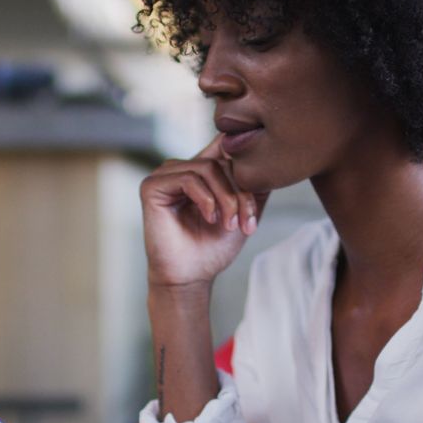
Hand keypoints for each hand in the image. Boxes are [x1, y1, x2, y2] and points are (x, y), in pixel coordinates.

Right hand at [140, 134, 269, 287]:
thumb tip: (271, 163)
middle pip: (222, 160)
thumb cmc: (213, 247)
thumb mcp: (244, 211)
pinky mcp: (152, 186)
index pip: (226, 146)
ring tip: (230, 224)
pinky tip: (210, 218)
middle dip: (241, 193)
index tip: (255, 198)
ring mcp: (165, 175)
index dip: (246, 163)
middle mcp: (183, 168)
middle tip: (247, 222)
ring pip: (208, 168)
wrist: (191, 276)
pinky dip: (206, 199)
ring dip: (226, 198)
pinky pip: (188, 179)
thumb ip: (256, 186)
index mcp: (202, 170)